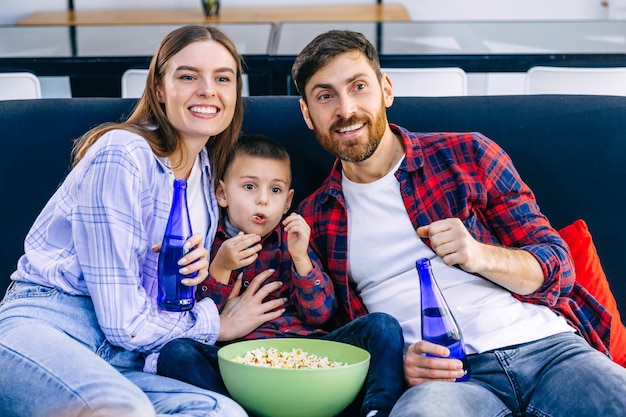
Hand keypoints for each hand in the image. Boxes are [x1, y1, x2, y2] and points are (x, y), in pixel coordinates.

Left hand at [152, 233, 208, 285]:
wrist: (182, 269)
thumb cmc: (178, 256)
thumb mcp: (170, 250)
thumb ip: (163, 247)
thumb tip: (154, 248)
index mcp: (195, 244)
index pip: (199, 237)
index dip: (194, 240)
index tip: (185, 246)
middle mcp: (202, 252)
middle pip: (202, 251)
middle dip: (191, 257)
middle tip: (179, 262)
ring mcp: (204, 263)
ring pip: (203, 264)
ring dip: (192, 268)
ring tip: (181, 272)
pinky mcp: (203, 273)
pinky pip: (201, 277)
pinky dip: (193, 280)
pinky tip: (184, 281)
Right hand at [210, 232, 261, 283]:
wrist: (220, 264)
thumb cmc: (225, 251)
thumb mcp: (228, 243)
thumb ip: (235, 239)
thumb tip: (242, 233)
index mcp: (229, 244)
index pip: (240, 239)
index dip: (248, 236)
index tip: (255, 234)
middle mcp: (231, 251)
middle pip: (244, 244)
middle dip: (252, 240)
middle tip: (259, 238)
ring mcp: (234, 258)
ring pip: (246, 253)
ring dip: (254, 249)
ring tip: (260, 246)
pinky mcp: (237, 265)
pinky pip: (246, 261)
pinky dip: (252, 258)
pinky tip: (256, 254)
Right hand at [218, 269, 285, 340]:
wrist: (224, 327)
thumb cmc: (227, 313)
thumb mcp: (231, 297)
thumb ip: (237, 286)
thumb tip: (241, 274)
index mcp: (245, 295)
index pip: (257, 281)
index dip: (265, 274)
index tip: (272, 271)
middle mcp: (252, 302)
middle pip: (266, 289)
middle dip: (275, 285)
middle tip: (280, 283)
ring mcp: (256, 311)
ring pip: (272, 303)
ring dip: (280, 300)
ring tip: (285, 299)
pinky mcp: (258, 320)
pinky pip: (271, 315)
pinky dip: (278, 312)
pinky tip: (283, 310)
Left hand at [283, 213, 312, 274]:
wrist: (296, 254)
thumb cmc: (293, 243)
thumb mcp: (291, 231)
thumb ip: (291, 224)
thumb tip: (291, 216)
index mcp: (303, 226)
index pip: (297, 216)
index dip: (289, 217)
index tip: (284, 223)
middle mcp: (306, 227)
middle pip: (298, 217)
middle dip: (289, 219)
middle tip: (284, 224)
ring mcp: (307, 231)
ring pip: (298, 222)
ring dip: (290, 225)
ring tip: (286, 230)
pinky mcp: (305, 236)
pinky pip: (299, 228)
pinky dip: (292, 228)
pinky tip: (289, 232)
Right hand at [404, 341, 464, 385]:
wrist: (406, 369)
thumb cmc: (419, 357)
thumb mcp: (422, 350)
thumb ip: (435, 347)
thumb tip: (458, 340)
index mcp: (413, 349)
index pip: (423, 346)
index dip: (436, 349)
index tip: (448, 352)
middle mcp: (410, 360)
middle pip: (431, 362)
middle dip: (448, 364)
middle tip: (459, 364)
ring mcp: (411, 373)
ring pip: (433, 374)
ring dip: (449, 374)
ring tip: (459, 372)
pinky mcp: (414, 383)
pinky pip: (432, 383)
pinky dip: (444, 381)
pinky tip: (452, 379)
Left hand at [417, 218, 543, 294]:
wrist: (480, 256)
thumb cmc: (460, 244)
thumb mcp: (447, 233)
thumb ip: (432, 230)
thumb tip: (418, 231)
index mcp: (454, 222)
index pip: (432, 229)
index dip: (433, 237)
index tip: (442, 240)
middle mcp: (459, 230)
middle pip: (434, 241)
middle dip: (437, 247)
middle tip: (447, 248)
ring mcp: (463, 243)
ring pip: (439, 251)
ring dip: (443, 255)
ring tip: (452, 253)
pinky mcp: (465, 255)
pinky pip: (446, 260)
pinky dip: (448, 262)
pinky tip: (455, 259)